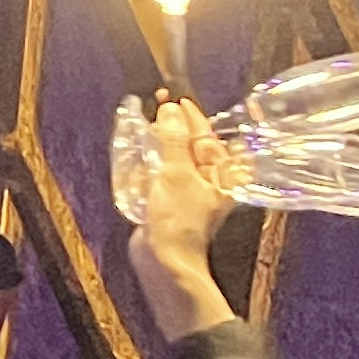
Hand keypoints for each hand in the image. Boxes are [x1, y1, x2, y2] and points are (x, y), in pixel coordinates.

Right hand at [122, 97, 239, 340]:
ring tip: (145, 129)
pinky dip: (149, 166)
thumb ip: (173, 139)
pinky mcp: (168, 202)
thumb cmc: (179, 219)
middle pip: (190, 146)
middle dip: (173, 129)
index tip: (176, 98)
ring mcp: (186, 192)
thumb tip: (171, 110)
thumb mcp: (176, 172)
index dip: (192, 117)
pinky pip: (159, 176)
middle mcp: (207, 182)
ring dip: (158, 146)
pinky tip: (138, 156)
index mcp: (220, 175)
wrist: (163, 260)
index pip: (208, 137)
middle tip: (158, 108)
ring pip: (172, 159)